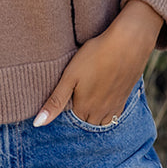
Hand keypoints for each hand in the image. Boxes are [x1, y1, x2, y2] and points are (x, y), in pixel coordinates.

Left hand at [33, 0, 163, 126]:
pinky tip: (105, 99)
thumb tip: (38, 124)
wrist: (128, 43)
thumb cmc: (95, 56)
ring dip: (94, 116)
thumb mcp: (69, 77)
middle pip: (87, 122)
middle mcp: (100, 112)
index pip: (72, 120)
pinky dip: (108, 112)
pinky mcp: (125, 98)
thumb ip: (55, 101)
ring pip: (102, 121)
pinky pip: (115, 114)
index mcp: (84, 108)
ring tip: (88, 101)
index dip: (67, 110)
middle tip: (76, 98)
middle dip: (81, 115)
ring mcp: (115, 106)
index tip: (66, 97)